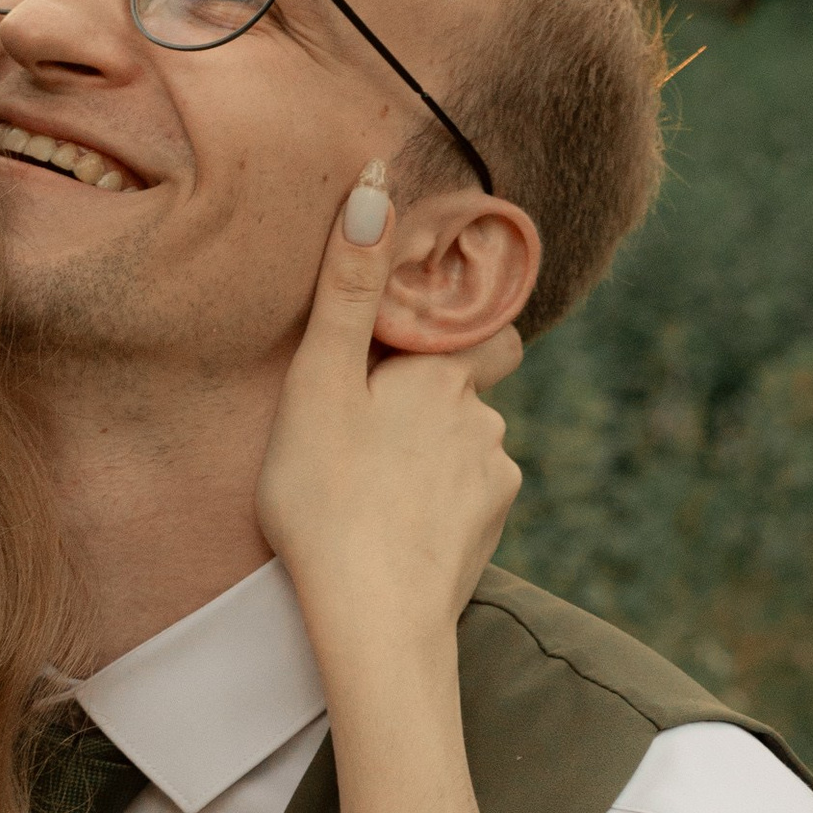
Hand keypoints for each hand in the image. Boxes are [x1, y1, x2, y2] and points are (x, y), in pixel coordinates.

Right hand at [255, 166, 522, 670]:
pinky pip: (468, 499)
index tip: (413, 343)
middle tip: (368, 423)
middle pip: (468, 390)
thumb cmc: (328, 498)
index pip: (483, 328)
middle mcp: (484, 421)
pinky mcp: (490, 533)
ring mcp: (494, 480)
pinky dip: (439, 504)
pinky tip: (394, 524)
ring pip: (467, 447)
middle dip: (433, 397)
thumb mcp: (318, 386)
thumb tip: (375, 189)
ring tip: (370, 483)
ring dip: (432, 455)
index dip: (456, 328)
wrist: (374, 623)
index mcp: (441, 376)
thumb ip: (346, 290)